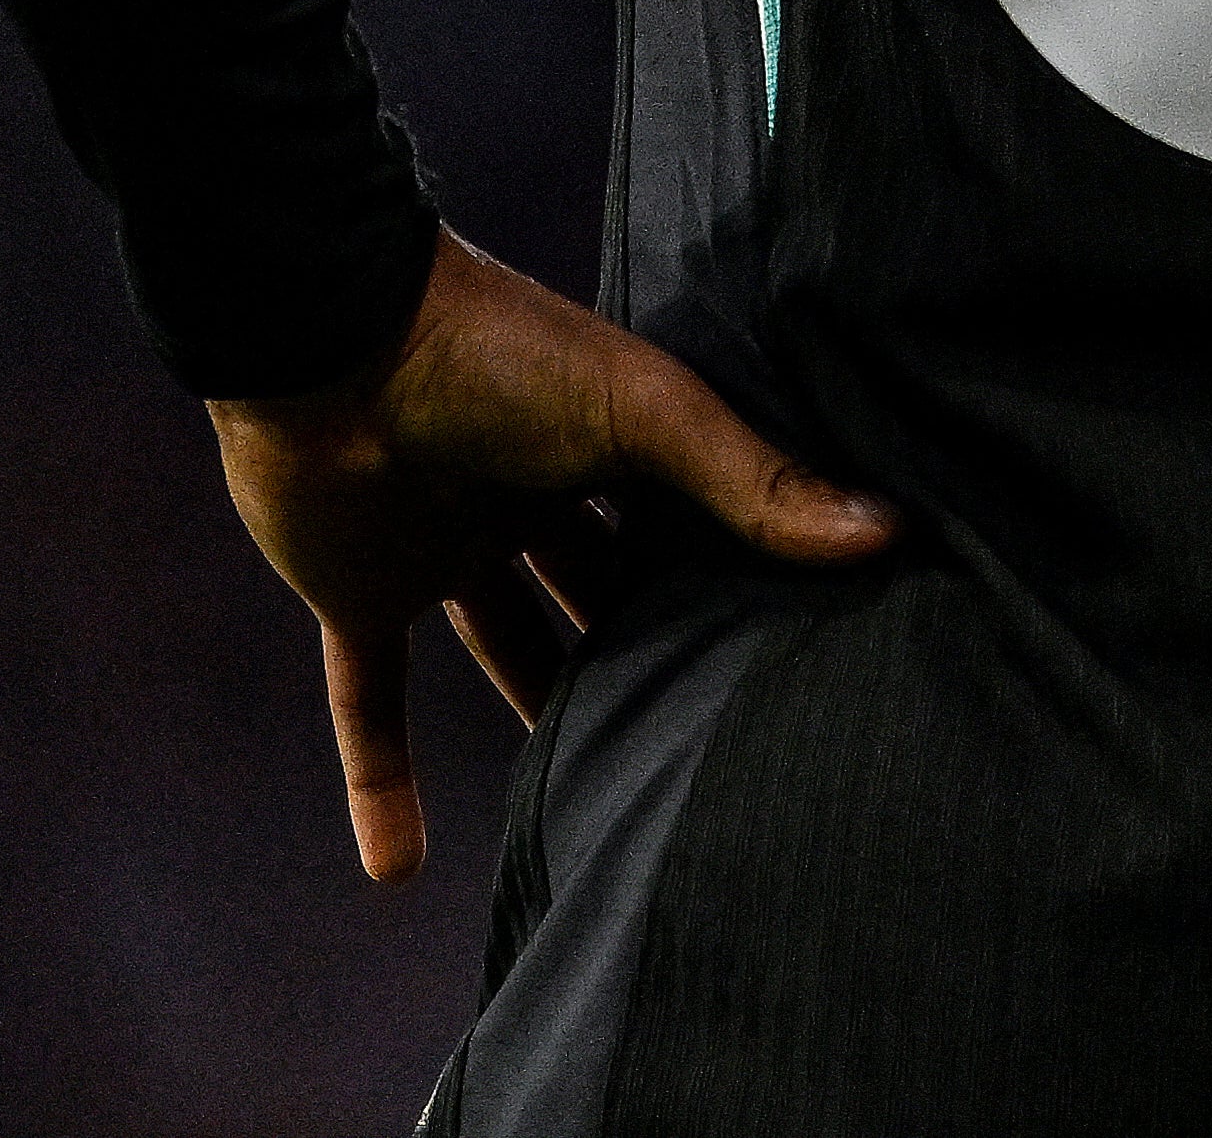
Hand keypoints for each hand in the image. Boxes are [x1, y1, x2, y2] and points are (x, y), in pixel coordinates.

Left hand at [209, 229, 898, 880]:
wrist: (325, 340)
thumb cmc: (492, 348)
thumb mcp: (644, 412)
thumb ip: (754, 481)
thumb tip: (887, 535)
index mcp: (597, 438)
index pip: (677, 521)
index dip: (727, 576)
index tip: (794, 643)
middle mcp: (523, 492)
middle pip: (595, 591)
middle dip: (641, 648)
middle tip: (708, 730)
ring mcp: (439, 544)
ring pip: (502, 644)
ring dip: (538, 712)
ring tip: (598, 798)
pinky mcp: (358, 591)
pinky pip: (369, 700)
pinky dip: (379, 782)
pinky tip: (395, 872)